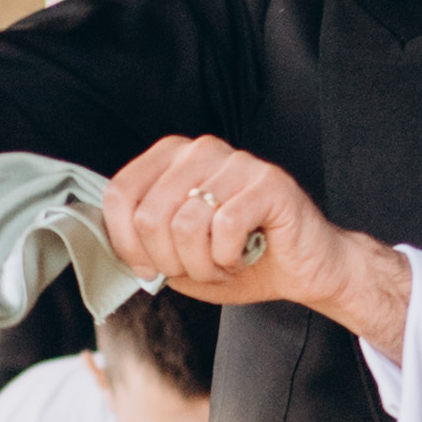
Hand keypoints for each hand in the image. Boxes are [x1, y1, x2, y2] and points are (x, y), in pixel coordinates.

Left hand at [104, 133, 408, 355]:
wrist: (304, 269)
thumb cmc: (240, 259)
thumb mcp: (179, 256)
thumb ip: (144, 245)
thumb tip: (117, 250)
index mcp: (173, 158)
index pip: (121, 193)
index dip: (125, 242)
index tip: (147, 269)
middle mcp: (202, 150)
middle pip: (150, 215)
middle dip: (169, 262)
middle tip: (197, 271)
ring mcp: (237, 161)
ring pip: (186, 225)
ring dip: (203, 264)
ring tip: (224, 264)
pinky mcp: (269, 182)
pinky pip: (225, 227)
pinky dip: (230, 258)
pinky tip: (244, 256)